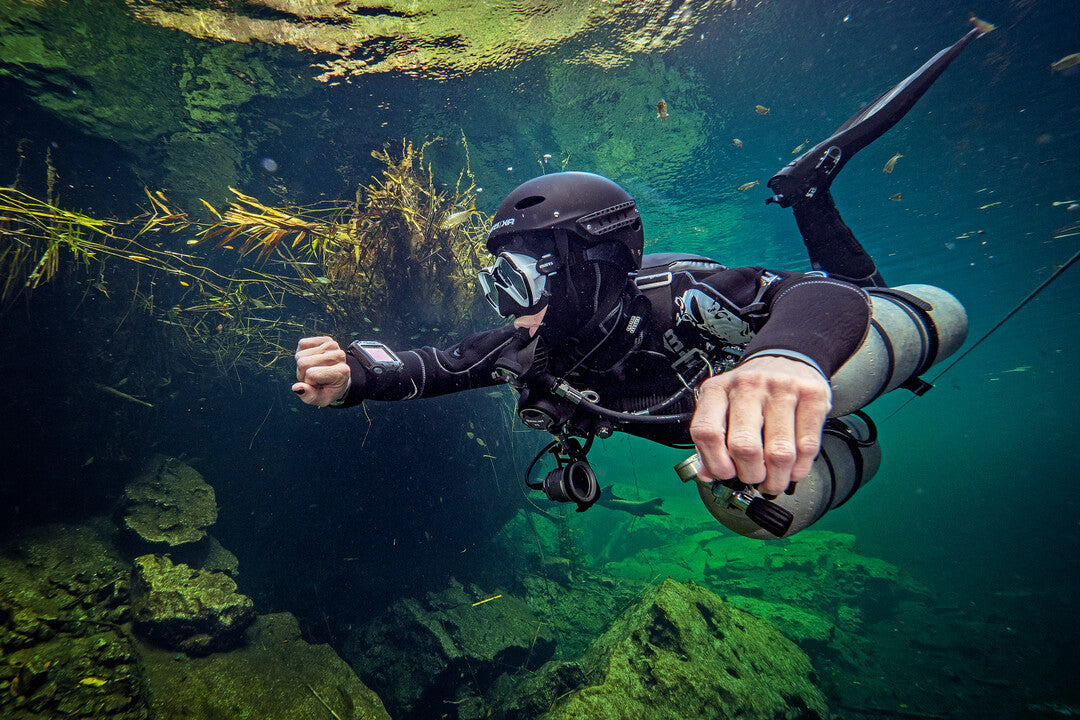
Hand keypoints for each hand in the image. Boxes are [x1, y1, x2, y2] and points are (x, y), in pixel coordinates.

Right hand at [293, 336, 349, 406]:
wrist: (338, 379)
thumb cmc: (328, 390)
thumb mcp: (321, 399)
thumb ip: (309, 396)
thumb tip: (296, 388)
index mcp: (341, 372)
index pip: (311, 374)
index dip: (308, 382)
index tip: (318, 384)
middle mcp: (339, 355)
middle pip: (303, 363)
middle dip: (303, 373)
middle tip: (315, 377)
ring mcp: (333, 345)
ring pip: (300, 355)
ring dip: (303, 365)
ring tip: (315, 369)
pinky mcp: (325, 339)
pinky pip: (302, 343)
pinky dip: (303, 353)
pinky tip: (313, 359)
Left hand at [690, 355, 831, 495]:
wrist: (787, 357)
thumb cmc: (752, 390)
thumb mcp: (723, 406)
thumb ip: (713, 439)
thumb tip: (708, 475)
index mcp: (718, 389)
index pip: (706, 432)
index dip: (715, 463)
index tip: (725, 475)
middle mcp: (748, 385)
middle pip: (744, 447)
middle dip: (750, 475)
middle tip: (754, 478)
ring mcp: (782, 387)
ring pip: (779, 452)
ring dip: (777, 477)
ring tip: (774, 480)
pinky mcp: (812, 395)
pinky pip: (807, 446)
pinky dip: (799, 468)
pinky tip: (793, 469)